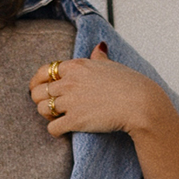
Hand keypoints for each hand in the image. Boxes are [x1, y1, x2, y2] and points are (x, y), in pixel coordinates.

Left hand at [29, 44, 172, 139]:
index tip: (39, 88)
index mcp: (76, 66)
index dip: (38, 81)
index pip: (44, 71)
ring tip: (58, 118)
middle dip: (41, 100)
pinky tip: (64, 131)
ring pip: (42, 109)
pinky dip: (55, 131)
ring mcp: (71, 101)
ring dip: (47, 116)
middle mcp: (69, 82)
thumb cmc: (130, 84)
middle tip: (51, 107)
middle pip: (38, 92)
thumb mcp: (111, 65)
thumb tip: (98, 47)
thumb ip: (99, 57)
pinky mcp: (75, 120)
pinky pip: (52, 128)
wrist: (140, 103)